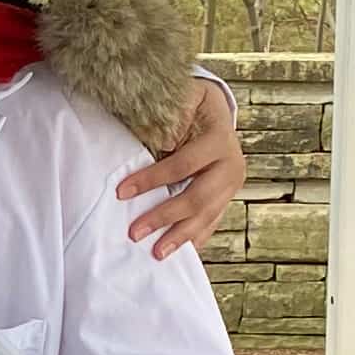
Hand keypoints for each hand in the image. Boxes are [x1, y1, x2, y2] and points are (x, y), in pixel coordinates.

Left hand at [117, 76, 245, 258]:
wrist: (216, 111)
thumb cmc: (191, 106)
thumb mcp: (181, 101)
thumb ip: (164, 119)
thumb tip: (133, 139)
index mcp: (219, 138)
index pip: (182, 165)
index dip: (152, 179)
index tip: (122, 192)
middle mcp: (231, 164)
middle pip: (198, 197)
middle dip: (166, 217)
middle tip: (135, 233)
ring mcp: (232, 185)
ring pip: (207, 215)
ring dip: (180, 236)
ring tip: (156, 253)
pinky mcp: (227, 197)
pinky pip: (211, 222)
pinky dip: (194, 238)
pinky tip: (177, 252)